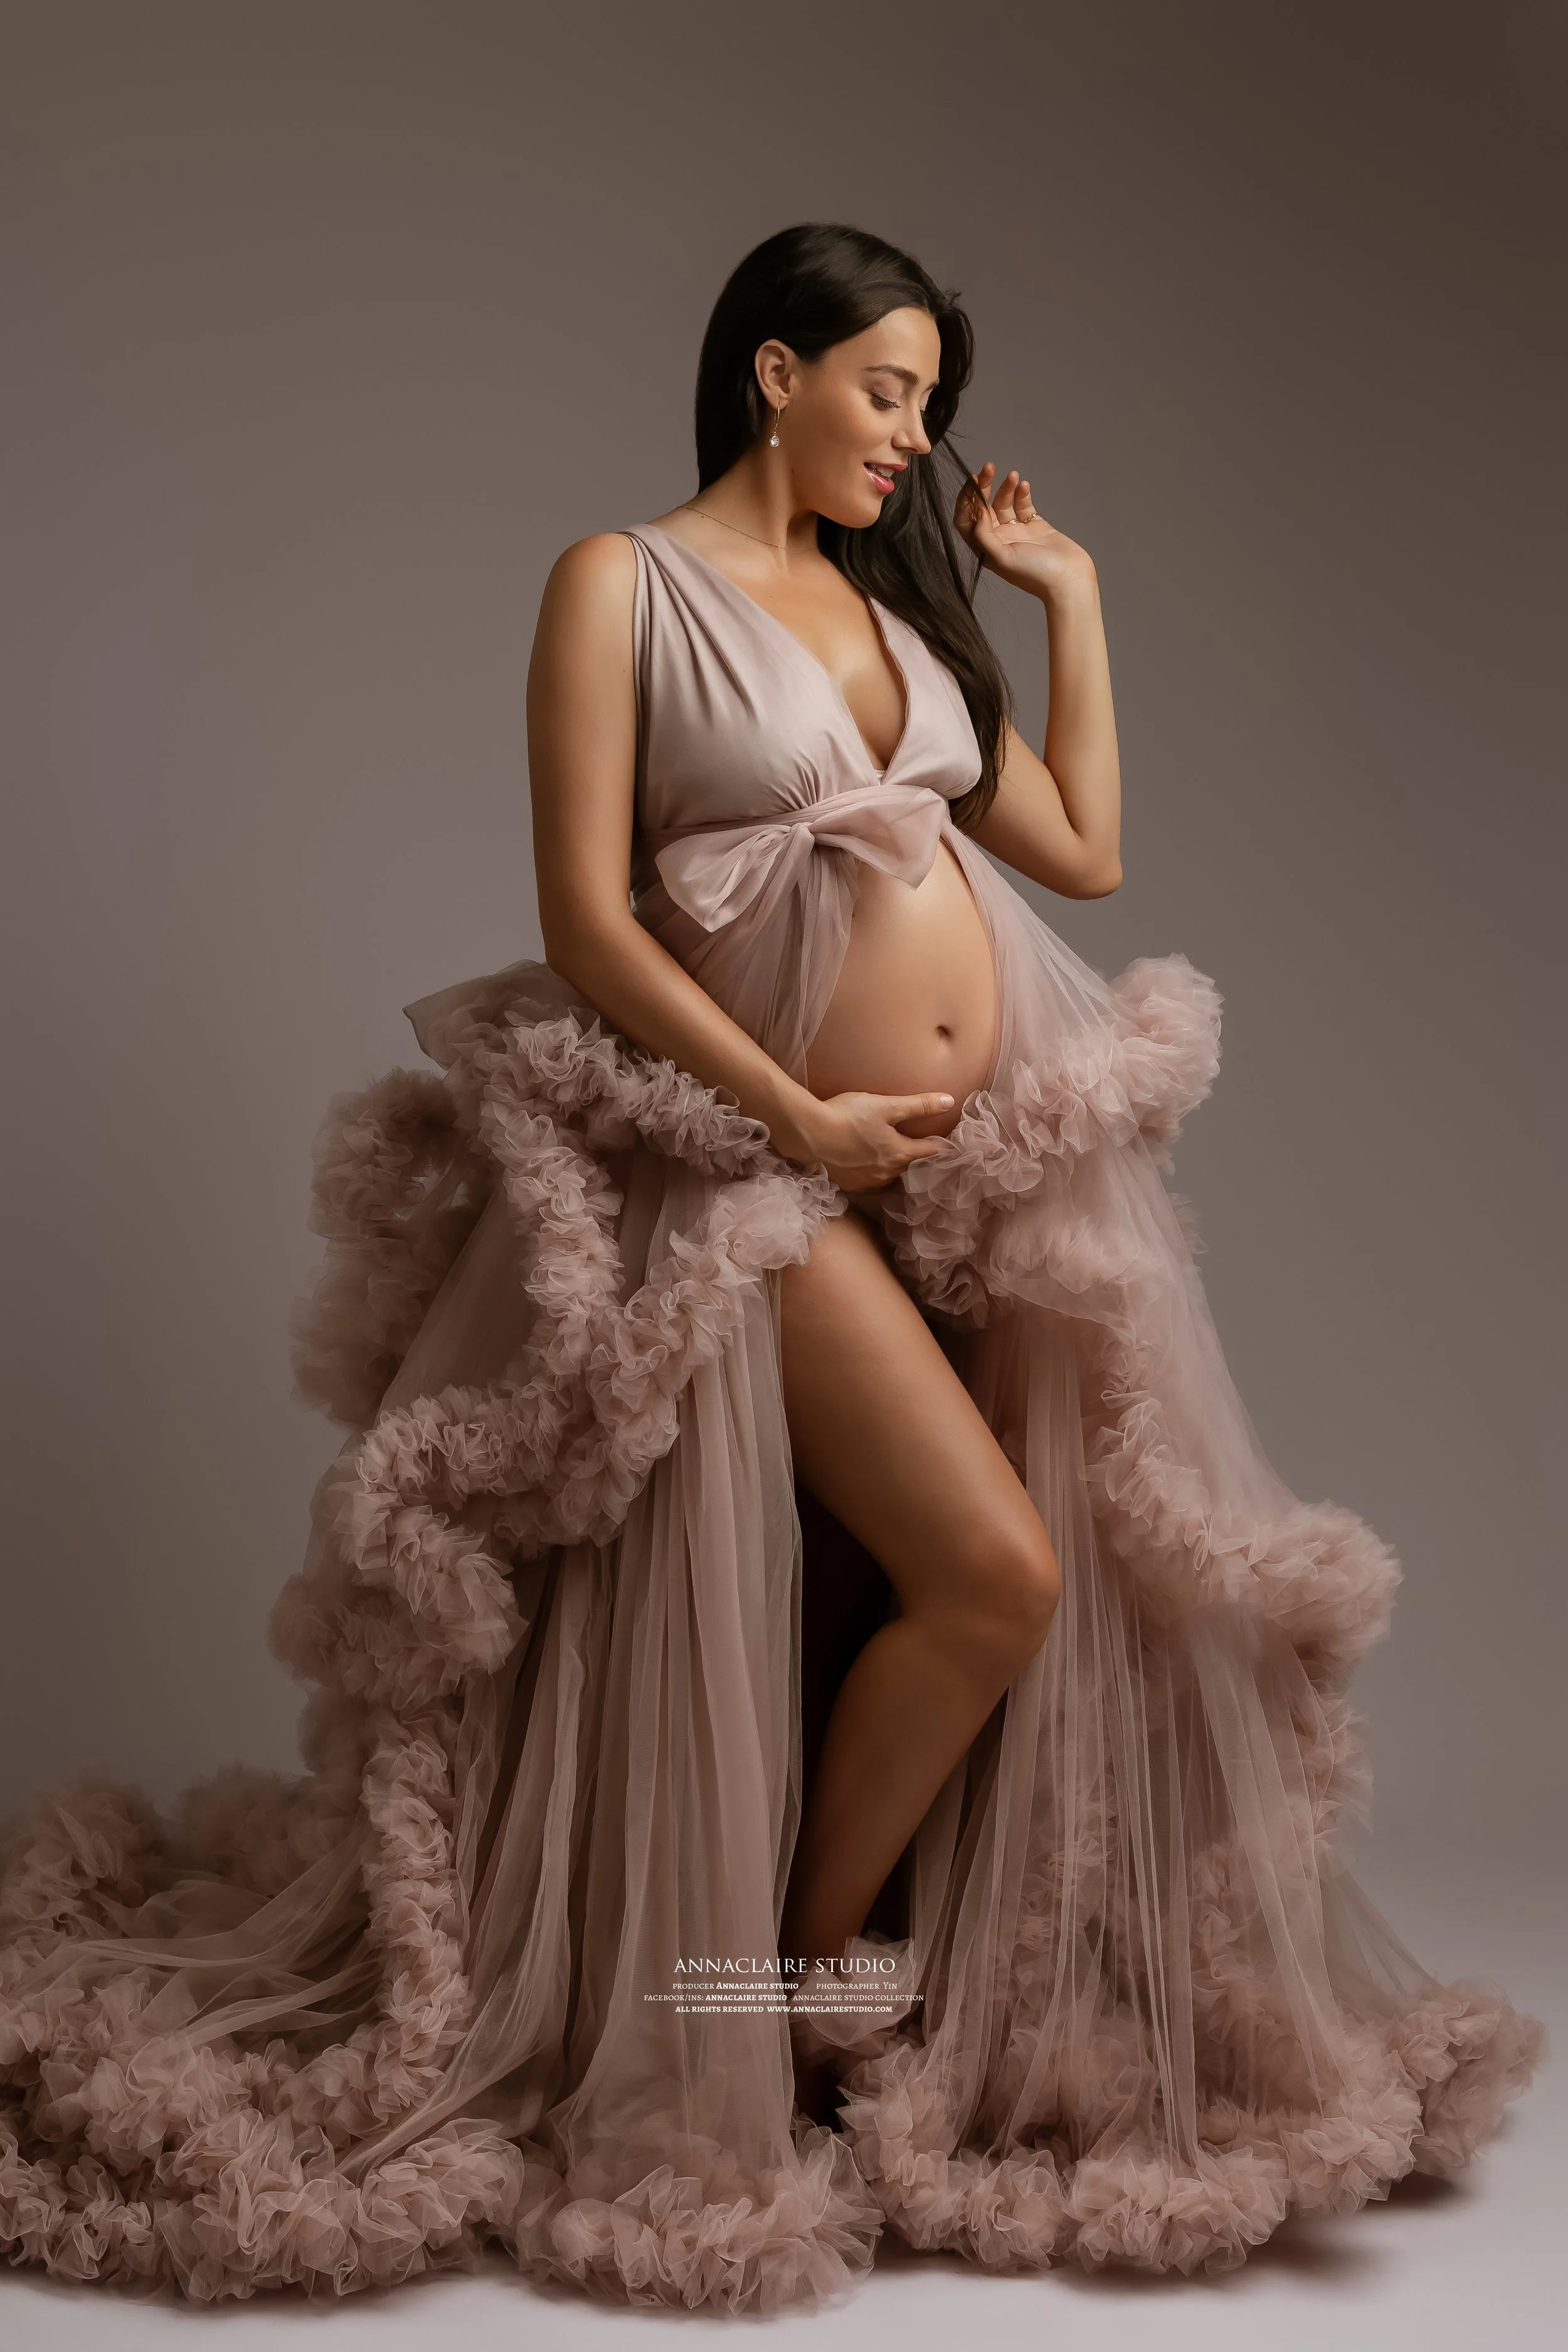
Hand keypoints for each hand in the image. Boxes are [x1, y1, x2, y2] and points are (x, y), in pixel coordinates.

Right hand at [782, 1089, 957, 1192]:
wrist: (809, 1135)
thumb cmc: (848, 1116)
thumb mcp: (886, 1105)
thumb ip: (918, 1105)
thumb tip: (949, 1101)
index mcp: (900, 1152)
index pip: (930, 1151)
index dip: (943, 1147)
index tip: (953, 1147)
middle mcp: (887, 1172)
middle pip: (911, 1166)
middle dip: (919, 1160)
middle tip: (926, 1154)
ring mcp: (867, 1182)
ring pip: (891, 1177)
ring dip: (898, 1170)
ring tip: (899, 1162)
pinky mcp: (849, 1185)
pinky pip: (871, 1184)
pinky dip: (876, 1176)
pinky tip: (872, 1169)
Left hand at [953, 462, 1095, 600]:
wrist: (1068, 578)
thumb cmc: (1035, 574)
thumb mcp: (1002, 558)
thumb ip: (984, 536)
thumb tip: (977, 511)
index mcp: (985, 549)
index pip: (966, 521)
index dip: (966, 500)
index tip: (974, 482)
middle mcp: (997, 539)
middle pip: (983, 507)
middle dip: (984, 486)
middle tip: (989, 468)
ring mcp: (1016, 531)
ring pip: (1003, 502)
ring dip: (1006, 487)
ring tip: (1014, 476)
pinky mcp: (1034, 525)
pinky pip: (1023, 504)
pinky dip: (1022, 493)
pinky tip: (1024, 486)